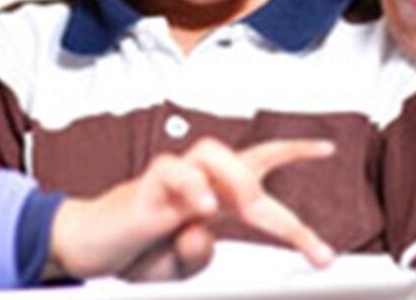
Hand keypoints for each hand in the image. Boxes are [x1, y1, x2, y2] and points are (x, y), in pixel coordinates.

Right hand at [47, 137, 335, 279]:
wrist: (88, 248)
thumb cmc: (137, 249)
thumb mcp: (179, 267)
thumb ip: (196, 254)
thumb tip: (203, 230)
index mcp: (215, 199)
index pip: (259, 165)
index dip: (293, 152)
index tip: (327, 148)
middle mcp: (199, 183)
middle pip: (246, 156)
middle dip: (279, 173)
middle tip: (295, 226)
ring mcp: (172, 182)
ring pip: (212, 153)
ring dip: (234, 179)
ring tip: (240, 207)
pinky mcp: (145, 189)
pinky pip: (171, 172)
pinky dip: (191, 188)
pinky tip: (199, 209)